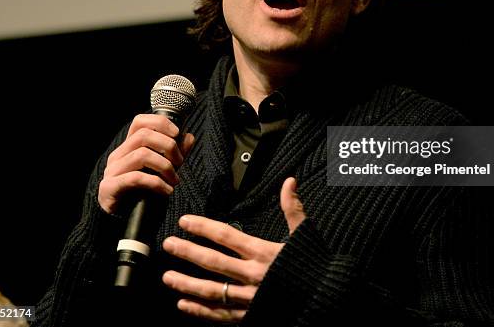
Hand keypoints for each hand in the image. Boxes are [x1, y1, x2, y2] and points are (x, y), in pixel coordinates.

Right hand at [98, 114, 194, 213]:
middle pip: (143, 135)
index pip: (139, 122)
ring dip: (165, 166)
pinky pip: (136, 178)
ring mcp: (112, 170)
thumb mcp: (162, 170)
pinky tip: (167, 191)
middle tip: (180, 163)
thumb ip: (174, 154)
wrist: (122, 221)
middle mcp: (118, 155)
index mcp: (129, 147)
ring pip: (141, 155)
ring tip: (175, 180)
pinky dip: (156, 183)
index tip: (177, 133)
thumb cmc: (142, 193)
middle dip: (168, 146)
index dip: (160, 123)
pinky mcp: (110, 187)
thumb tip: (189, 136)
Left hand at [162, 177, 305, 322]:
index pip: (226, 236)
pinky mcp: (249, 317)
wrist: (327, 299)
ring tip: (166, 277)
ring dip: (186, 284)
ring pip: (211, 291)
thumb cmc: (314, 265)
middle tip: (167, 245)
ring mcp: (249, 298)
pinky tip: (183, 305)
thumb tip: (290, 181)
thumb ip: (293, 208)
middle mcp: (252, 275)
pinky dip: (200, 311)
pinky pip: (220, 315)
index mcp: (263, 252)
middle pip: (213, 262)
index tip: (185, 221)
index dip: (203, 227)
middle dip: (187, 252)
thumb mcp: (305, 234)